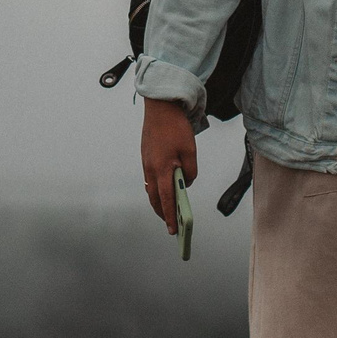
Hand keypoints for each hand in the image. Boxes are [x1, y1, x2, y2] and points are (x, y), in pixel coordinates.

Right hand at [140, 97, 198, 234]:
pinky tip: (163, 189)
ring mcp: (146, 162)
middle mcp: (150, 168)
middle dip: (162, 213)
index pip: (165, 199)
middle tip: (171, 225)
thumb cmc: (176, 127)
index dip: (170, 216)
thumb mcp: (190, 150)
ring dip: (158, 201)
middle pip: (154, 198)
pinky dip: (156, 188)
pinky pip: (150, 178)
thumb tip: (187, 183)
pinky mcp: (146, 156)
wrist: (159, 106)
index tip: (174, 231)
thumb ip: (190, 171)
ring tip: (168, 210)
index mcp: (161, 169)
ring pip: (151, 189)